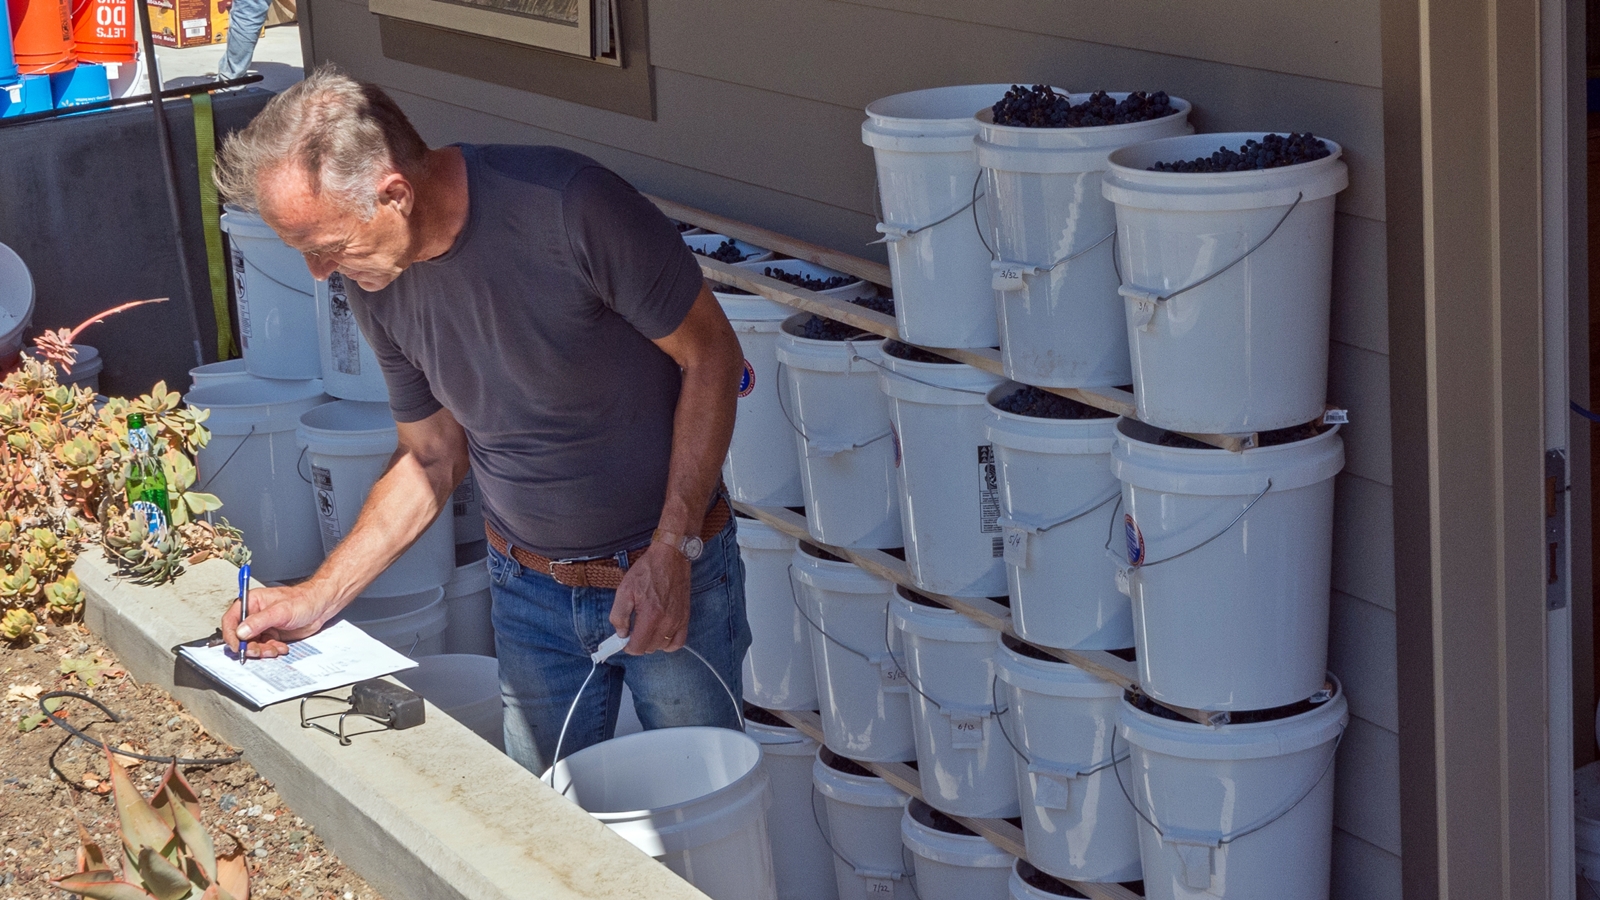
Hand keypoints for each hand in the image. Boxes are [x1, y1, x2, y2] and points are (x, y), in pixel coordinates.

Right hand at [221, 582, 340, 658]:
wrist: (321, 606)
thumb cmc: (304, 600)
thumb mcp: (281, 611)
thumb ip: (259, 621)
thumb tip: (241, 632)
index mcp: (252, 602)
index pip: (231, 620)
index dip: (231, 635)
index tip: (237, 646)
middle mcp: (255, 615)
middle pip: (241, 636)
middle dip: (249, 646)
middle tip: (258, 651)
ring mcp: (263, 626)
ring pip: (253, 644)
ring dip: (261, 650)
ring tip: (274, 650)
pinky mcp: (272, 635)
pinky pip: (264, 647)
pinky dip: (270, 650)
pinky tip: (281, 648)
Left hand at [609, 543, 691, 654]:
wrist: (671, 557)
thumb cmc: (647, 570)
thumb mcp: (624, 589)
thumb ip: (619, 615)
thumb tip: (621, 634)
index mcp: (650, 615)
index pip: (638, 647)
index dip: (627, 646)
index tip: (623, 639)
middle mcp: (667, 621)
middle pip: (650, 648)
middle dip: (638, 643)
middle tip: (632, 631)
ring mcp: (678, 620)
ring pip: (663, 647)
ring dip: (652, 642)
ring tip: (645, 629)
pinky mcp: (685, 617)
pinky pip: (678, 642)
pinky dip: (668, 643)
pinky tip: (660, 634)